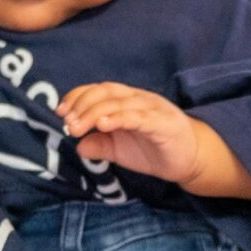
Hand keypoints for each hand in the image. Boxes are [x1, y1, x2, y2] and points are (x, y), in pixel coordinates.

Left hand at [58, 83, 202, 183]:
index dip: (77, 97)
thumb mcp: (119, 150)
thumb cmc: (154, 150)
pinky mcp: (162, 123)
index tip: (60, 112)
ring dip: (94, 113)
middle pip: (105, 91)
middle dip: (82, 104)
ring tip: (77, 126)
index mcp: (126, 100)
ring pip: (119, 102)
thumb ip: (99, 145)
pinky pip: (138, 117)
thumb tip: (78, 146)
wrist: (190, 160)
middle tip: (67, 123)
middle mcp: (138, 98)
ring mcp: (151, 109)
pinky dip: (119, 118)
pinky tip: (104, 124)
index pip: (98, 90)